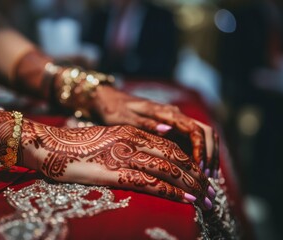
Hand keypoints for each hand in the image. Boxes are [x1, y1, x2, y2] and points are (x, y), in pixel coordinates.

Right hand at [10, 121, 214, 209]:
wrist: (48, 145)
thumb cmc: (75, 146)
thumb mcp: (106, 141)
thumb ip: (126, 148)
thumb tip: (143, 163)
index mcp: (131, 132)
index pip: (170, 147)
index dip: (189, 162)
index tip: (201, 175)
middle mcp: (132, 141)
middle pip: (174, 158)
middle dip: (196, 175)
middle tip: (211, 190)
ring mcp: (124, 155)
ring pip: (167, 169)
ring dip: (190, 185)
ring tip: (206, 198)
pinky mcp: (115, 172)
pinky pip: (150, 182)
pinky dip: (171, 192)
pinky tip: (185, 200)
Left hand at [91, 86, 218, 177]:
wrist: (108, 100)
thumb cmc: (114, 110)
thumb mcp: (125, 118)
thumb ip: (147, 124)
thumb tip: (169, 130)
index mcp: (165, 113)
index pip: (194, 129)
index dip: (201, 149)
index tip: (199, 167)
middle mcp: (174, 115)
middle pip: (205, 132)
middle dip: (211, 153)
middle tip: (209, 176)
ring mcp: (174, 121)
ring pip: (202, 135)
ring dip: (208, 154)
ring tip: (207, 176)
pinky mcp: (171, 127)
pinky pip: (191, 140)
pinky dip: (199, 153)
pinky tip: (196, 169)